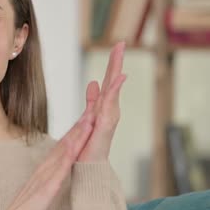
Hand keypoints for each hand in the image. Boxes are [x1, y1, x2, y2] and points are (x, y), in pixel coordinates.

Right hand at [7, 106, 94, 209]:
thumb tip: (60, 170)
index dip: (78, 130)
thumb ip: (49, 177)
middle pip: (66, 143)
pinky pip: (58, 172)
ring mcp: (45, 178)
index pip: (65, 145)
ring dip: (77, 135)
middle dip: (81, 125)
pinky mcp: (46, 190)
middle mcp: (45, 168)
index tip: (89, 115)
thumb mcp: (40, 189)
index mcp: (46, 169)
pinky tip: (74, 148)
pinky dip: (67, 158)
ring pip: (64, 152)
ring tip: (89, 118)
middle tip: (94, 107)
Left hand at [78, 41, 126, 161]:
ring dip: (116, 70)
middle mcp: (109, 110)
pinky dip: (114, 90)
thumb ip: (92, 100)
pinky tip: (119, 77)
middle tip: (121, 42)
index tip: (116, 46)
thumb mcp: (89, 116)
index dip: (112, 64)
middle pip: (113, 81)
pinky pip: (109, 104)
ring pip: (113, 89)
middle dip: (116, 62)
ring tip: (119, 53)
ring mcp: (108, 117)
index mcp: (104, 107)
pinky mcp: (104, 125)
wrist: (88, 167)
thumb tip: (93, 82)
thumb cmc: (89, 146)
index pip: (109, 81)